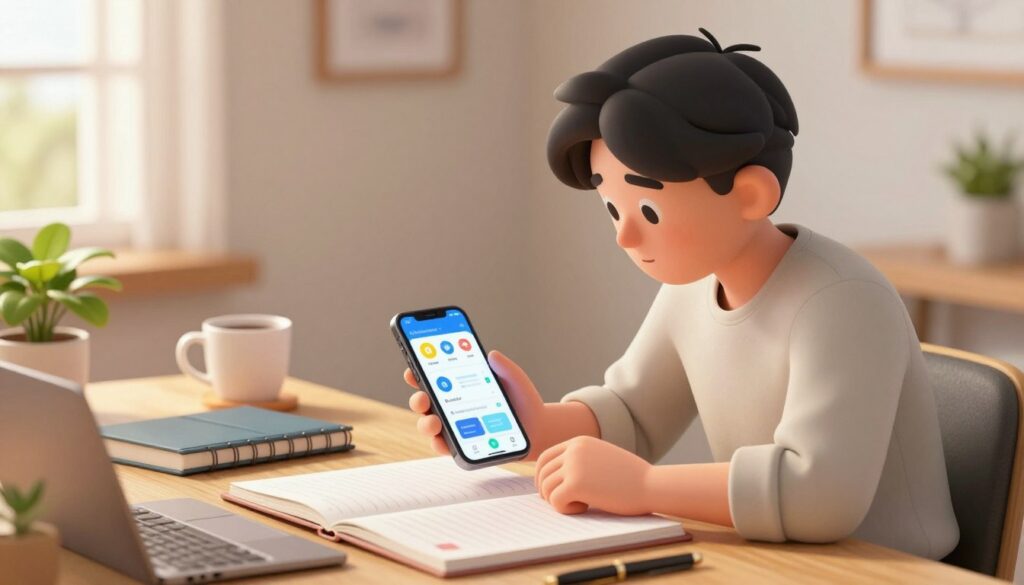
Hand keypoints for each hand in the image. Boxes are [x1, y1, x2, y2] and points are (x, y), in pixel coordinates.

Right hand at [405, 350, 546, 456]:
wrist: (538, 428)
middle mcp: (452, 406)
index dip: (417, 373)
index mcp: (459, 386)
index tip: (412, 370)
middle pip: (424, 402)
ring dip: (425, 424)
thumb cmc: (523, 400)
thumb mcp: (515, 379)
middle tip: (422, 398)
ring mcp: (455, 427)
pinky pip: (445, 447)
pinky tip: (442, 441)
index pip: (432, 378)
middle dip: (417, 399)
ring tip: (433, 421)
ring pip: (429, 425)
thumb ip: (505, 367)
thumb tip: (492, 354)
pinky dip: (440, 444)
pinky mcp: (462, 445)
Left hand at [535, 436, 652, 515]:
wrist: (652, 484)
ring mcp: (573, 465)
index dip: (543, 477)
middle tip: (562, 502)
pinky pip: (555, 501)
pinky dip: (566, 509)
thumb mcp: (602, 459)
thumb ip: (580, 462)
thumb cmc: (631, 478)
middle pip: (542, 473)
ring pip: (547, 488)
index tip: (550, 490)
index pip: (545, 458)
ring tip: (582, 503)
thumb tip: (552, 479)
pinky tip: (585, 508)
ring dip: (560, 501)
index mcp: (578, 442)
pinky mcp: (575, 484)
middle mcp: (573, 450)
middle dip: (547, 491)